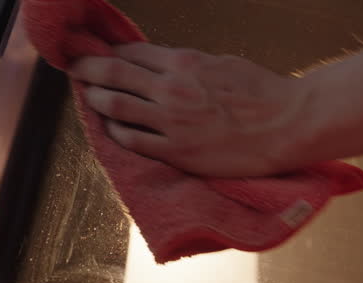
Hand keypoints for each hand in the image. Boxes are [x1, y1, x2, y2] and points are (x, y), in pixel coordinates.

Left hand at [69, 43, 309, 176]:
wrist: (287, 125)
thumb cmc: (263, 94)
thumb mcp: (222, 63)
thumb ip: (190, 66)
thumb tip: (167, 65)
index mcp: (184, 62)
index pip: (131, 52)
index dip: (108, 51)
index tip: (96, 53)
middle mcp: (171, 88)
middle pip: (113, 73)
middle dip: (87, 67)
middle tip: (75, 67)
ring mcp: (171, 121)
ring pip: (115, 106)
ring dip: (96, 99)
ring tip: (90, 98)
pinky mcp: (177, 152)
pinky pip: (131, 140)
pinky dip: (115, 132)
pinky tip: (112, 130)